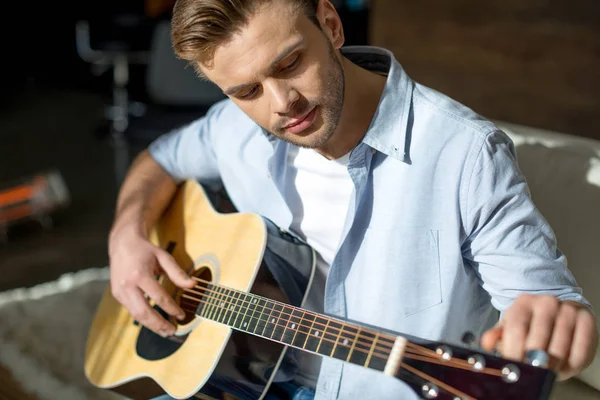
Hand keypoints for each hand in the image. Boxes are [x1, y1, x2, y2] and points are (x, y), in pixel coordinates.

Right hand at [109, 227, 195, 336]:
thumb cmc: (145, 250)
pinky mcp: (117, 295)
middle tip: (172, 331)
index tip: (181, 315)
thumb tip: (192, 285)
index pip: (159, 297)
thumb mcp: (163, 256)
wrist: (122, 244)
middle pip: (143, 312)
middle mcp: (127, 285)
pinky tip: (154, 321)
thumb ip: (177, 272)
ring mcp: (119, 292)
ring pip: (136, 315)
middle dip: (159, 325)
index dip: (172, 308)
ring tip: (165, 331)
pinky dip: (144, 318)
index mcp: (140, 275)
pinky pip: (131, 310)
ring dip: (151, 325)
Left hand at [481, 294, 597, 379]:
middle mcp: (547, 303)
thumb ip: (498, 335)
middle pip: (537, 341)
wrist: (560, 310)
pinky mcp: (586, 322)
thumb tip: (486, 343)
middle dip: (532, 363)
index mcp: (523, 303)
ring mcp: (568, 311)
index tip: (513, 367)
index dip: (513, 353)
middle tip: (530, 374)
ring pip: (559, 349)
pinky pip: (579, 352)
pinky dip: (570, 366)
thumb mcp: (511, 325)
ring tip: (545, 371)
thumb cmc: (531, 322)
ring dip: (551, 367)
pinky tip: (562, 366)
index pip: (516, 330)